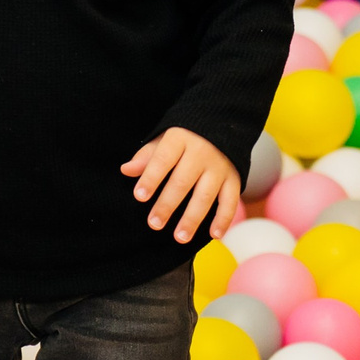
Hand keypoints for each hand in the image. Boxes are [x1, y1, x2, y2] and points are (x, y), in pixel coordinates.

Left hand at [122, 127, 240, 244]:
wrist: (223, 122)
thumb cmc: (186, 136)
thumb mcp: (165, 138)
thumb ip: (147, 156)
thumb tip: (126, 170)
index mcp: (180, 139)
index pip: (163, 160)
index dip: (151, 178)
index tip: (140, 196)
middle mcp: (201, 152)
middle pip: (182, 182)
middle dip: (167, 204)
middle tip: (154, 223)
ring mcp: (219, 166)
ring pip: (205, 195)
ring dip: (192, 218)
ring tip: (180, 237)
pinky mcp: (234, 177)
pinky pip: (230, 200)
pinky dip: (224, 219)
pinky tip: (214, 235)